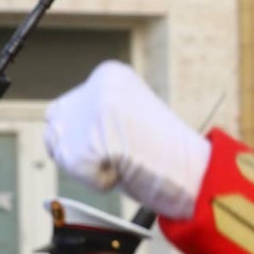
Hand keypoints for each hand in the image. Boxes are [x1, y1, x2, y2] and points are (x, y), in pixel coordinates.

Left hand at [44, 61, 210, 219]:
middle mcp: (94, 85)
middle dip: (80, 147)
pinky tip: (125, 170)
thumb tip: (57, 124)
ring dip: (89, 164)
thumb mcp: (130, 115)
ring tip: (124, 160)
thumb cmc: (169, 150)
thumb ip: (97, 112)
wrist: (195, 170)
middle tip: (119, 154)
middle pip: (57, 126)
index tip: (123, 139)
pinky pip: (77, 173)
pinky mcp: (81, 147)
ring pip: (62, 149)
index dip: (89, 133)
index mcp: (110, 73)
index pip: (69, 106)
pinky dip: (99, 180)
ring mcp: (86, 116)